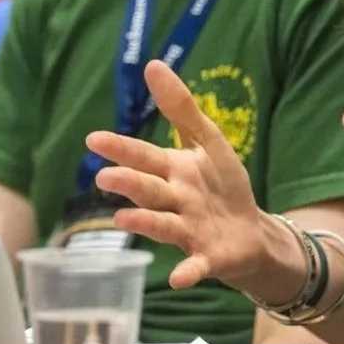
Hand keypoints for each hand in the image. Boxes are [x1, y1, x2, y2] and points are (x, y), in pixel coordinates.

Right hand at [84, 62, 304, 296]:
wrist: (250, 232)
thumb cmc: (221, 186)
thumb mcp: (207, 140)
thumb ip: (181, 107)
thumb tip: (154, 64)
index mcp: (173, 172)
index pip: (143, 156)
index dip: (121, 148)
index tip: (93, 139)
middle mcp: (174, 202)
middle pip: (148, 190)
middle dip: (128, 184)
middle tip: (104, 177)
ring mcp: (188, 232)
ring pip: (163, 225)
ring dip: (145, 222)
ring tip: (123, 219)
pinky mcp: (207, 257)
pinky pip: (195, 265)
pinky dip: (187, 272)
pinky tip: (178, 279)